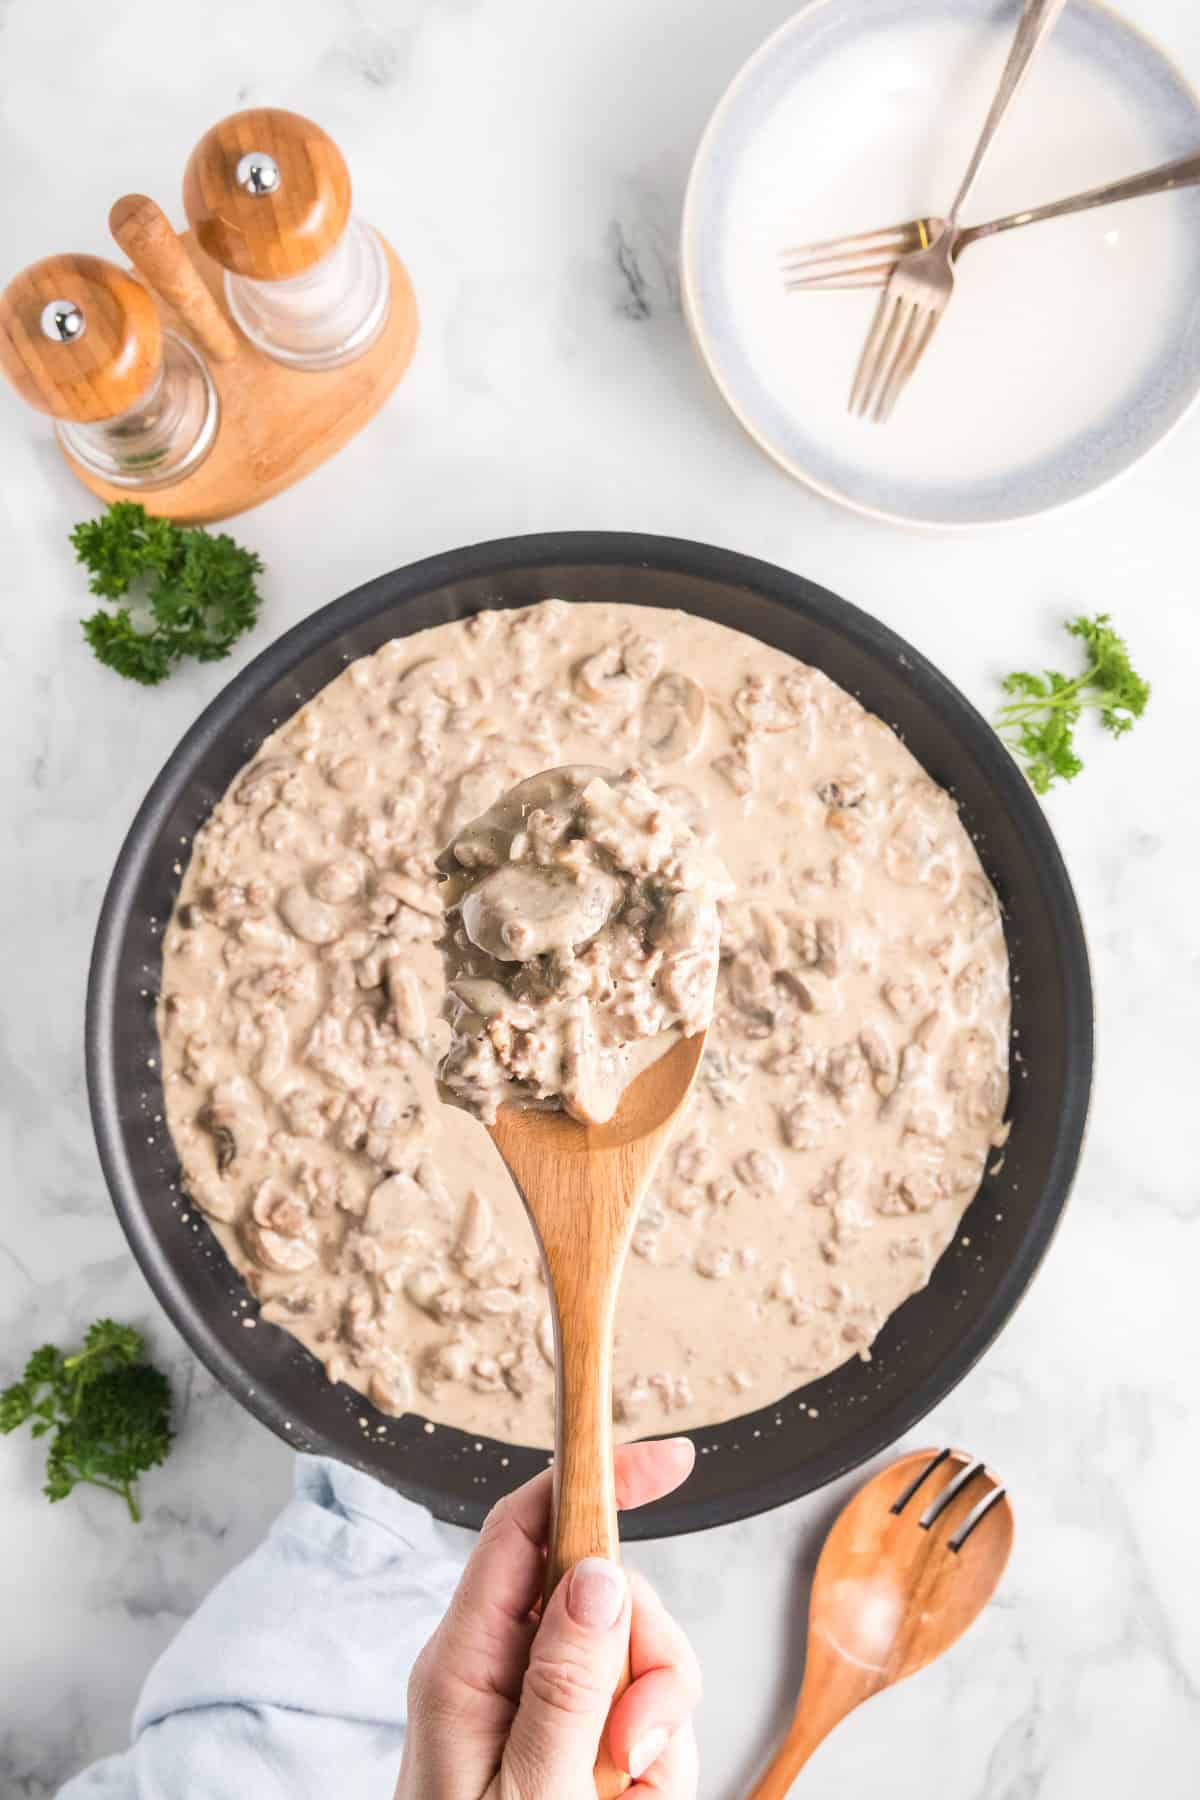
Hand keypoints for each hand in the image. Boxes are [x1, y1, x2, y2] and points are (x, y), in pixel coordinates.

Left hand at [395, 1438, 699, 1797]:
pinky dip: (657, 1767)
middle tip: (632, 1752)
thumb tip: (602, 1575)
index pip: (524, 1528)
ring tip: (623, 1796)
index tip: (669, 1463)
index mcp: (464, 1666)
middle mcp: (503, 1671)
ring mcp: (544, 1705)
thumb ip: (565, 1688)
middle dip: (648, 1664)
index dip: (591, 1479)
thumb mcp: (528, 1793)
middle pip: (607, 1596)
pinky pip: (651, 1719)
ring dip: (656, 1729)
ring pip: (640, 1656)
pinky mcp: (578, 1743)